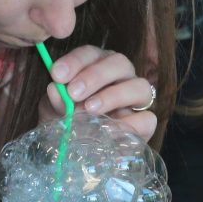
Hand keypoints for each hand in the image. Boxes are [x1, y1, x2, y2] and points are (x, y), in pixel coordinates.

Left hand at [39, 45, 156, 138]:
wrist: (74, 148)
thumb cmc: (65, 120)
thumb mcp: (55, 110)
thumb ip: (56, 100)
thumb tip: (55, 90)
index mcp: (97, 64)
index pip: (91, 54)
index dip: (75, 61)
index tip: (56, 75)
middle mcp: (121, 76)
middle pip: (119, 63)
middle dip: (95, 75)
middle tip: (73, 92)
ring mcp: (135, 98)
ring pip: (140, 86)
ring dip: (114, 96)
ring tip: (90, 109)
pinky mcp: (144, 123)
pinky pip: (147, 119)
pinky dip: (131, 123)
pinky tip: (109, 130)